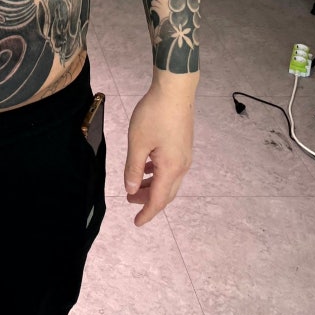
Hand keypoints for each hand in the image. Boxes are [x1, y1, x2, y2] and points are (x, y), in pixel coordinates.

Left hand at [124, 73, 196, 226]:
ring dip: (153, 186)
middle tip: (130, 200)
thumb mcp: (138, 142)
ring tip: (135, 185)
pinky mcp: (183, 145)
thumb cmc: (154, 115)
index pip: (159, 200)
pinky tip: (146, 166)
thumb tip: (132, 189)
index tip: (136, 223)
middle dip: (148, 200)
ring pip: (169, 180)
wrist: (175, 90)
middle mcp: (182, 165)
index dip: (147, 213)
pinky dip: (158, 173)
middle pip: (167, 193)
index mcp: (171, 168)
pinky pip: (170, 168)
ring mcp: (184, 155)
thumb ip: (134, 168)